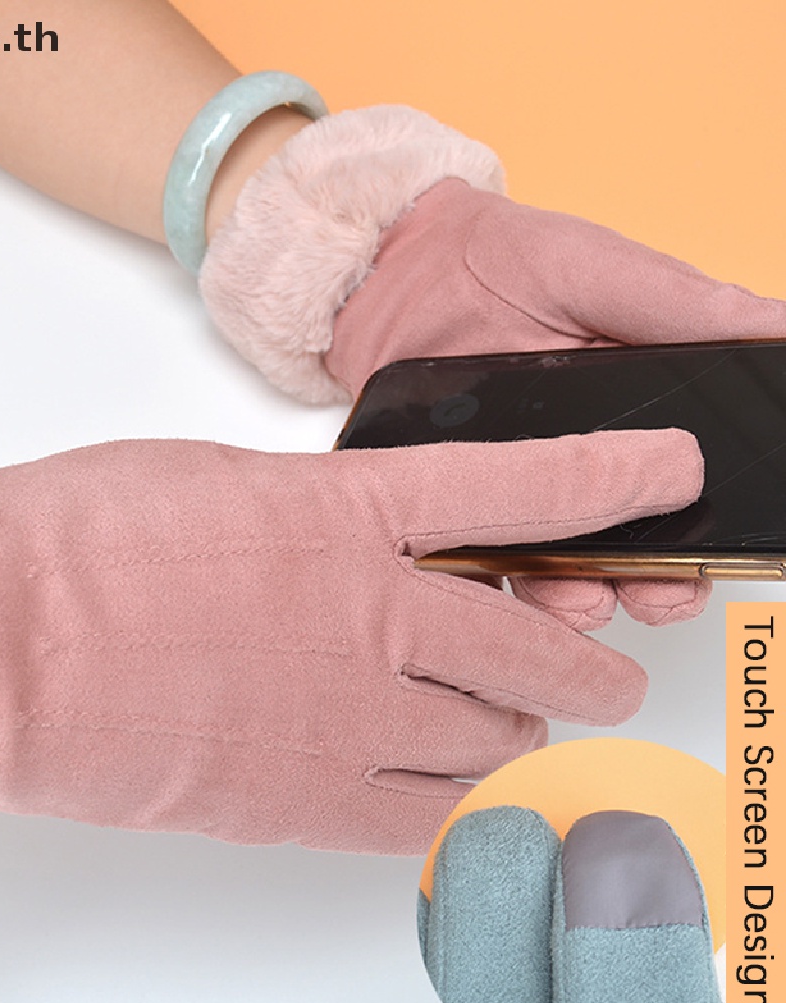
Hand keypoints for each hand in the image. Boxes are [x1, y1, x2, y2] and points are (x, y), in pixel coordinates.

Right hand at [0, 424, 701, 882]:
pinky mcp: (300, 799)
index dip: (605, 477)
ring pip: (492, 741)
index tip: (664, 471)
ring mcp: (340, 716)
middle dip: (583, 660)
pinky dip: (453, 797)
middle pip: (531, 647)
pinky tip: (444, 784)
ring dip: (517, 731)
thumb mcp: (220, 485)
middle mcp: (364, 616)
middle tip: (600, 668)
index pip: (513, 488)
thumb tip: (368, 549)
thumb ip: (318, 519)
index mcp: (339, 514)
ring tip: (513, 728)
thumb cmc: (81, 538)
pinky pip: (425, 815)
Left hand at [201, 106, 785, 627]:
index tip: (735, 548)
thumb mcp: (602, 271)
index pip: (691, 489)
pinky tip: (504, 589)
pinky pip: (478, 562)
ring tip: (584, 601)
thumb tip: (784, 327)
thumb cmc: (502, 260)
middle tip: (663, 591)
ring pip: (560, 573)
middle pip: (636, 550)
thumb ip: (685, 307)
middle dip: (658, 584)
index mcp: (636, 420)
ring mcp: (518, 492)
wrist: (395, 272)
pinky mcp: (457, 505)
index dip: (718, 528)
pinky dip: (494, 587)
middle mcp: (582, 468)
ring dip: (580, 600)